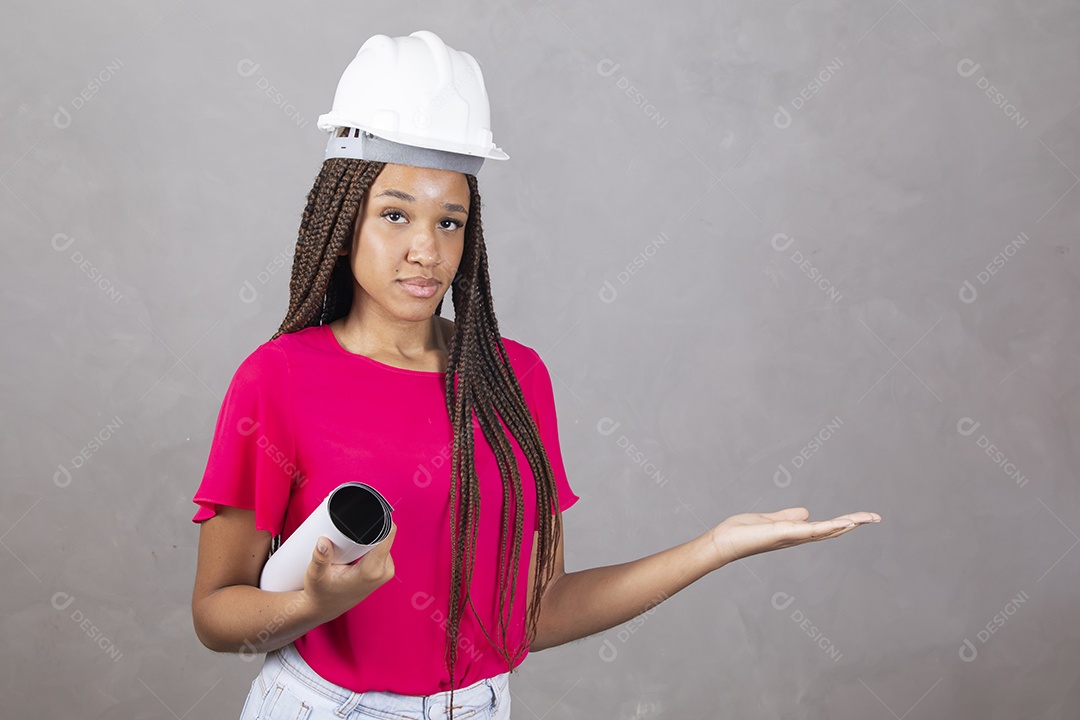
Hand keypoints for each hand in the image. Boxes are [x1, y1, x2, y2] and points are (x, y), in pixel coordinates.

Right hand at [298, 521, 397, 621]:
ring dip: (372, 531)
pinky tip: (362, 535)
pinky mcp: (383, 571)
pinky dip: (373, 540)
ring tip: (355, 523)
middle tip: (354, 513)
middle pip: (385, 534)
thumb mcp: (316, 575)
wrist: (324, 608)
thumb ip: (320, 558)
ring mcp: (385, 571)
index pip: (387, 534)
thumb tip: (323, 540)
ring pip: (384, 540)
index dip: (382, 517)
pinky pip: (383, 547)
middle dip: (373, 522)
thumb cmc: (320, 592)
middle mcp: (384, 570)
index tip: (370, 505)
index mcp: (372, 570)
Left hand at [708, 507, 879, 567]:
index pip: (825, 528)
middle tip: (876, 517)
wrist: (724, 542)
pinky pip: (812, 530)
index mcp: (795, 533)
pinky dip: (830, 526)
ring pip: (826, 530)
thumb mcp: (770, 519)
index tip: (862, 517)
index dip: (844, 523)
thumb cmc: (742, 532)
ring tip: (868, 518)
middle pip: (832, 531)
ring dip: (848, 523)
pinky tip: (844, 522)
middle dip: (854, 524)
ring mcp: (793, 537)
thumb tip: (806, 512)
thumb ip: (788, 516)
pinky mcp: (785, 533)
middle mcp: (798, 537)